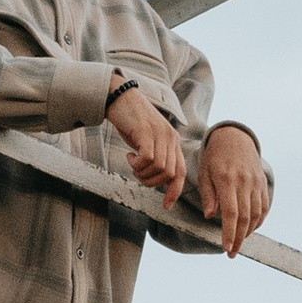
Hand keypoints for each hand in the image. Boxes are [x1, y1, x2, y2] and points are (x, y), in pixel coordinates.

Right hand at [105, 82, 187, 196]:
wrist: (119, 97)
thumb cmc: (131, 121)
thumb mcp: (147, 140)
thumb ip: (155, 155)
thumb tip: (156, 177)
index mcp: (173, 141)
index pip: (181, 172)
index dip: (175, 191)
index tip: (166, 205)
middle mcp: (171, 137)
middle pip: (169, 174)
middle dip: (151, 181)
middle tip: (137, 172)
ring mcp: (160, 134)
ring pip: (159, 168)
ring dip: (142, 173)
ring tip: (132, 162)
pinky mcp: (147, 132)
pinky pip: (148, 159)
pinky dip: (137, 164)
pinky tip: (129, 155)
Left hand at [197, 123, 270, 256]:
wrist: (235, 137)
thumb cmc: (214, 156)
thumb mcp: (205, 172)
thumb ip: (208, 195)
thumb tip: (210, 216)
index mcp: (227, 180)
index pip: (231, 213)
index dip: (229, 233)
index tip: (226, 249)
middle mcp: (244, 182)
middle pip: (245, 217)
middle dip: (239, 239)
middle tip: (232, 253)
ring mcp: (256, 183)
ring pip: (256, 214)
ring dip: (248, 232)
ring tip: (238, 243)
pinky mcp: (262, 183)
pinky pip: (264, 206)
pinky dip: (258, 221)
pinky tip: (249, 229)